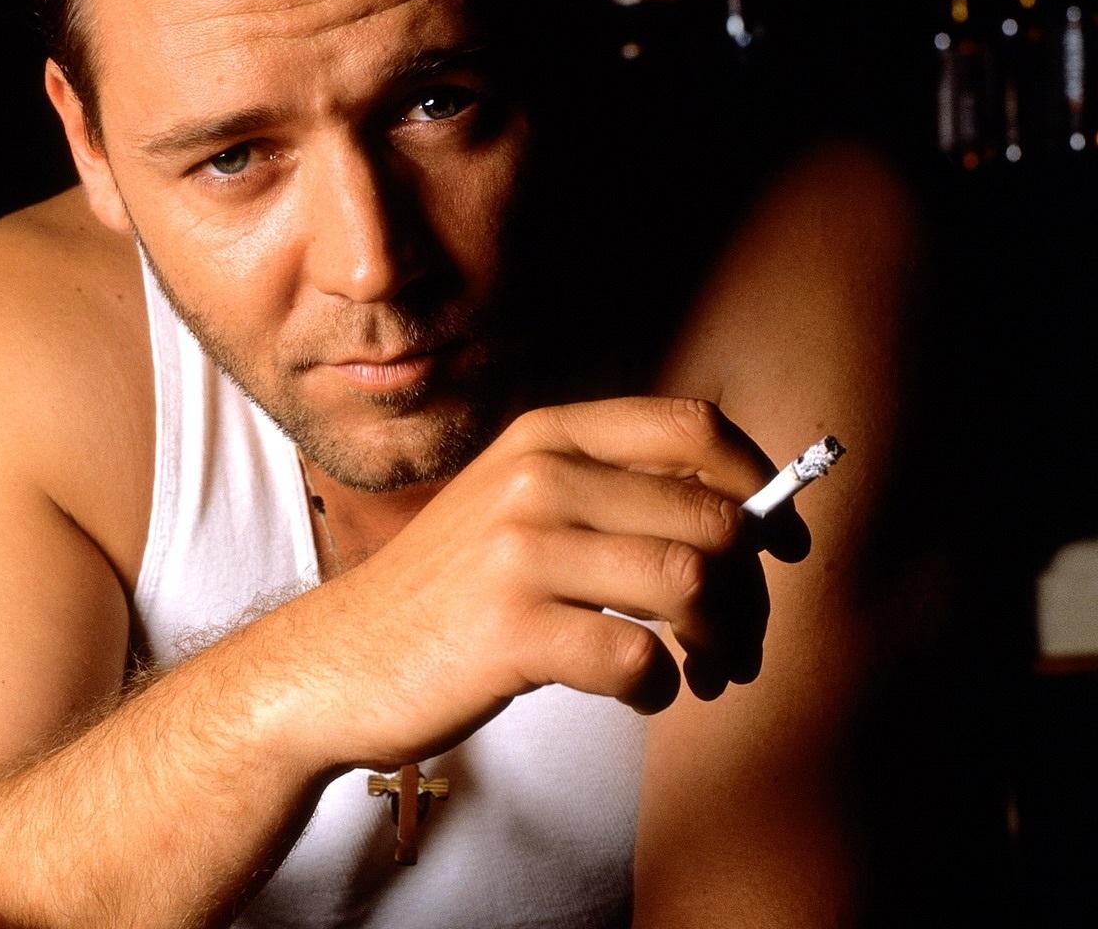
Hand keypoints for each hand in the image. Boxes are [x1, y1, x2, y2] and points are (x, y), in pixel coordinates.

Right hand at [275, 397, 807, 769]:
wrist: (338, 660)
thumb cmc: (448, 592)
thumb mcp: (515, 508)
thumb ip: (608, 495)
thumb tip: (749, 520)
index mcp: (545, 437)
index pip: (692, 427)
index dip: (761, 482)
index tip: (783, 542)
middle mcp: (535, 479)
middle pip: (712, 517)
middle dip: (751, 593)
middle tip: (738, 641)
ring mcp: (518, 553)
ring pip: (691, 585)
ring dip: (723, 644)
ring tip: (704, 673)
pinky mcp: (509, 632)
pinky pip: (640, 661)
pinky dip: (660, 689)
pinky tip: (638, 693)